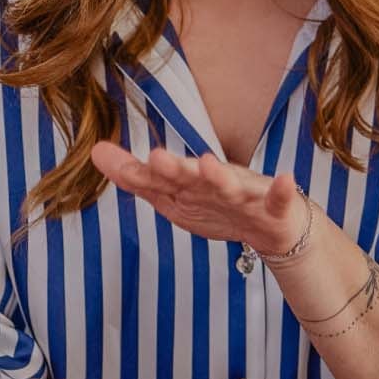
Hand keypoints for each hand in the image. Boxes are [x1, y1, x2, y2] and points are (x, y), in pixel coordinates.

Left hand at [90, 142, 309, 258]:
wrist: (273, 226)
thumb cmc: (219, 206)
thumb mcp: (174, 197)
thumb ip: (137, 177)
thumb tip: (95, 152)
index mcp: (191, 183)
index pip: (160, 178)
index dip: (138, 172)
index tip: (107, 157)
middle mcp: (216, 183)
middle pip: (193, 177)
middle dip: (176, 169)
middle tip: (156, 158)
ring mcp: (246, 194)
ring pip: (232, 186)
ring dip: (220, 176)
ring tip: (208, 164)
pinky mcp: (275, 206)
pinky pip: (280, 198)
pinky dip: (283, 189)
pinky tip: (284, 179)